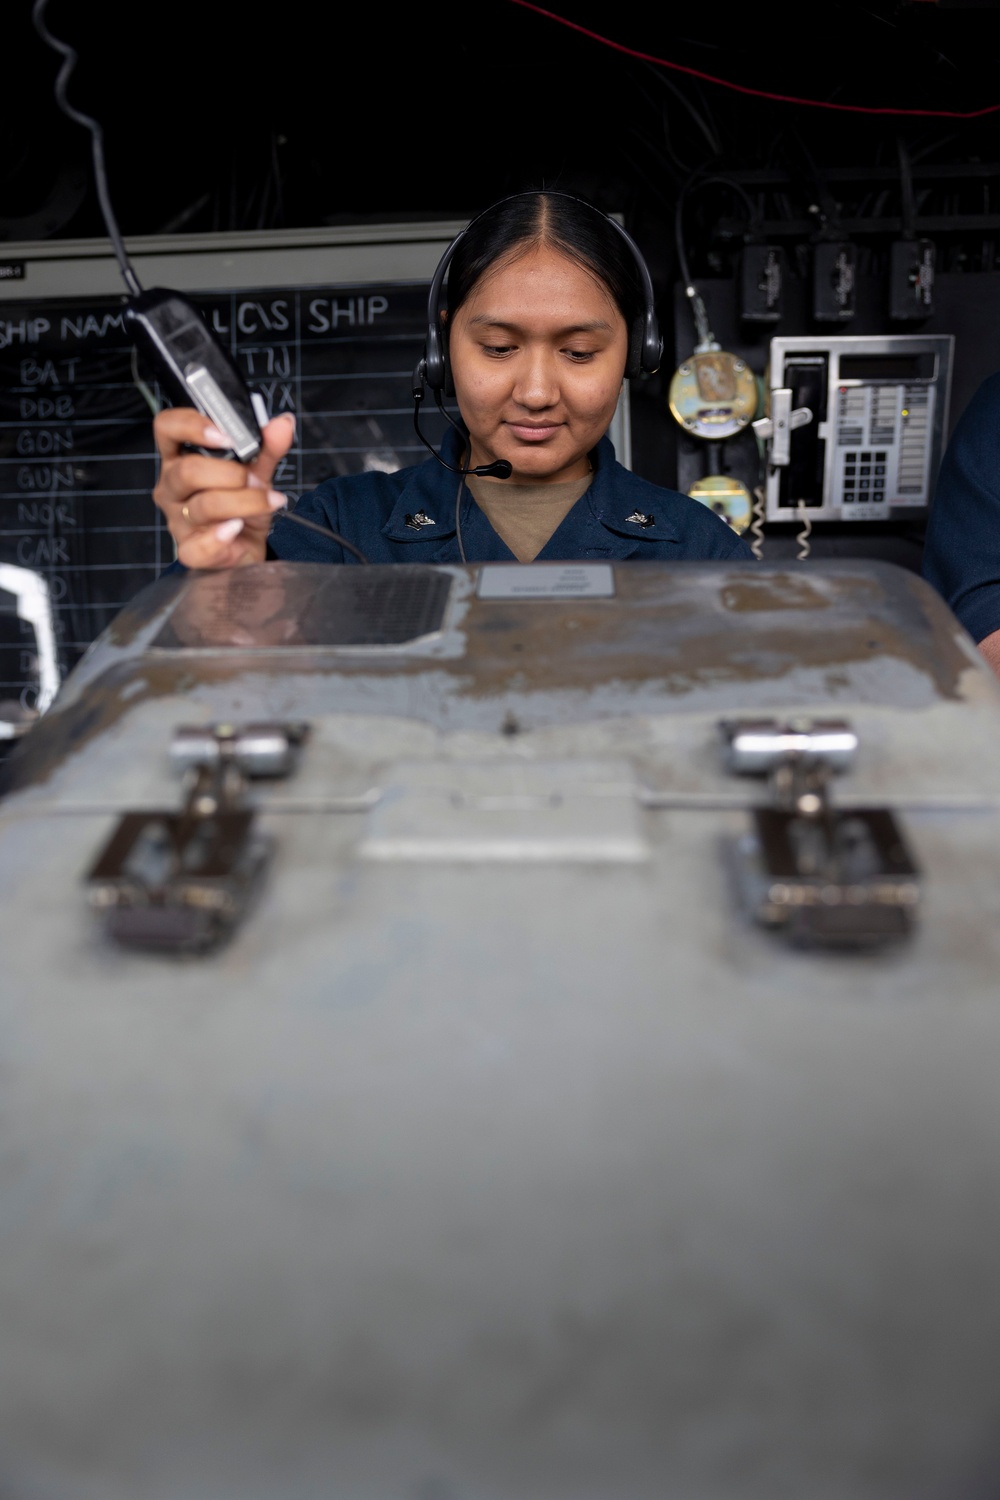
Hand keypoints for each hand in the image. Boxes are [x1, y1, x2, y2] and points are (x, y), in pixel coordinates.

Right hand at [152, 408, 296, 568]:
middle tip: (255, 479)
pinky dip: (220, 537)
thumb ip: (268, 448)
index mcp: (180, 458)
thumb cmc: (243, 505)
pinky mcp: (190, 551)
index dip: (191, 426)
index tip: (226, 435)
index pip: (167, 428)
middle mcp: (173, 487)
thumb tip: (282, 425)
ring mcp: (178, 520)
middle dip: (231, 474)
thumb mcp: (257, 471)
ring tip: (269, 502)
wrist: (249, 547)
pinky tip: (237, 528)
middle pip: (187, 471)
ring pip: (203, 506)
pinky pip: (198, 547)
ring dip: (245, 501)